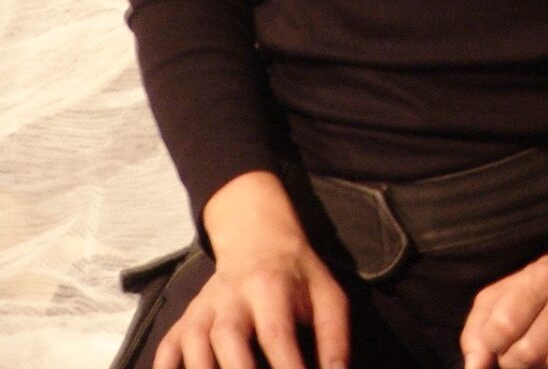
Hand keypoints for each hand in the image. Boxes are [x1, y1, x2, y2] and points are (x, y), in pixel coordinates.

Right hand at [155, 173, 348, 368]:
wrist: (258, 240)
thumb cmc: (299, 276)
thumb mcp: (328, 296)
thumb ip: (334, 339)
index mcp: (271, 288)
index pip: (276, 334)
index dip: (286, 367)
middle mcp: (232, 298)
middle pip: (227, 339)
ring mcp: (203, 309)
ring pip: (193, 344)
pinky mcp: (185, 319)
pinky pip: (167, 347)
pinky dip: (165, 367)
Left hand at [459, 243, 547, 368]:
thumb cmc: (541, 288)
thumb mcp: (504, 294)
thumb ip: (479, 331)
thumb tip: (475, 368)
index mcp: (540, 277)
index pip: (503, 326)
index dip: (494, 344)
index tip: (500, 341)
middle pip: (528, 353)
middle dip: (516, 362)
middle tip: (522, 352)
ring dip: (547, 367)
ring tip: (547, 351)